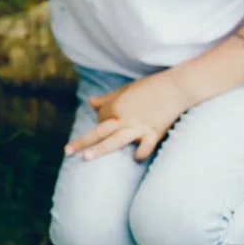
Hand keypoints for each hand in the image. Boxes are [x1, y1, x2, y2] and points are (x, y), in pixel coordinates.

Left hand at [64, 72, 191, 161]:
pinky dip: (140, 153)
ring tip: (86, 158)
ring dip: (99, 150)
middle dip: (82, 142)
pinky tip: (136, 157)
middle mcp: (123, 118)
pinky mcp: (153, 133)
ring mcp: (138, 127)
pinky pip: (144, 147)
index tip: (106, 125)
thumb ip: (107, 98)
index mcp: (116, 106)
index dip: (100, 123)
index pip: (99, 120)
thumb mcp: (126, 89)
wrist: (176, 87)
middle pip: (99, 132)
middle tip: (67, 151)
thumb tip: (90, 102)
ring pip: (114, 141)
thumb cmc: (150, 86)